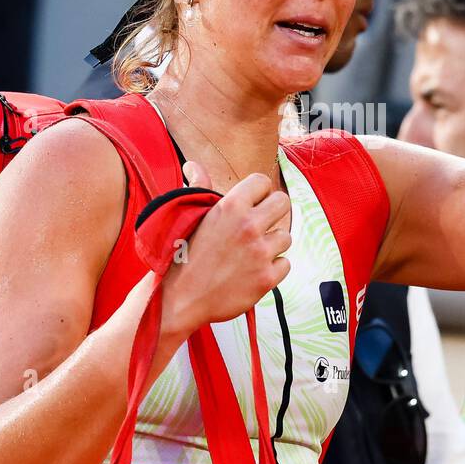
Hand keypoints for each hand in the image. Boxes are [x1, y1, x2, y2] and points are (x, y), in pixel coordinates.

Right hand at [158, 161, 290, 337]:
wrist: (178, 298)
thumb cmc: (182, 255)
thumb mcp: (190, 216)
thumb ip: (200, 187)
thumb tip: (193, 165)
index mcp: (231, 206)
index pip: (263, 181)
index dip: (258, 192)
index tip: (252, 204)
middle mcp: (249, 226)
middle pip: (283, 203)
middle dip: (273, 212)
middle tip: (259, 225)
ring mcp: (260, 253)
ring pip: (285, 237)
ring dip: (272, 244)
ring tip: (250, 253)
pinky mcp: (267, 279)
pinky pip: (285, 264)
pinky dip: (273, 268)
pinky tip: (253, 271)